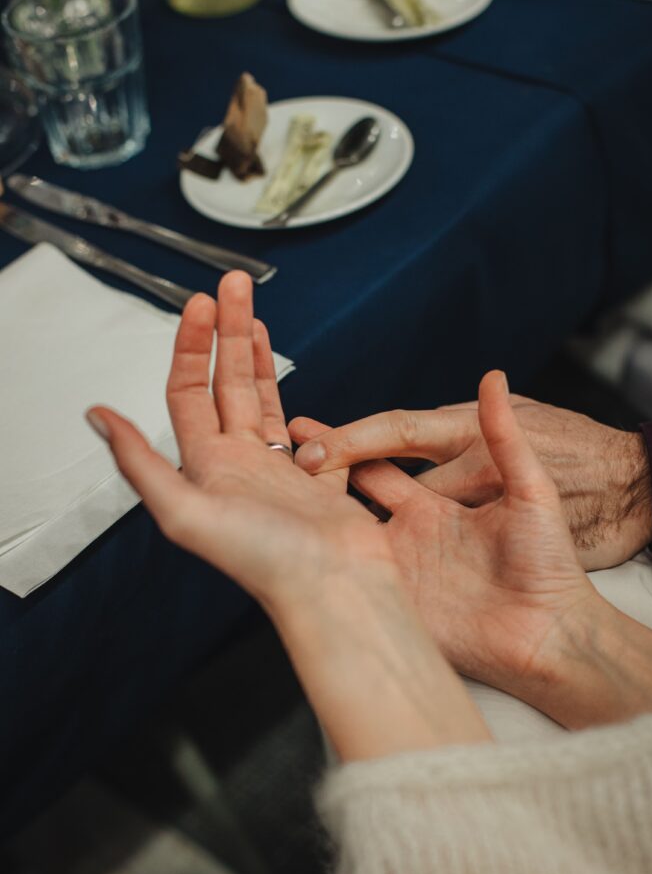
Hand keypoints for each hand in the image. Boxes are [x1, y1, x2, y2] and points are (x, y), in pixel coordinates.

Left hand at [86, 272, 489, 759]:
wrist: (334, 588)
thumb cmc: (264, 560)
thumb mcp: (184, 510)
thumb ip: (139, 462)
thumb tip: (95, 415)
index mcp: (206, 467)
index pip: (187, 393)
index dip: (189, 347)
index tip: (199, 304)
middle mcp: (238, 464)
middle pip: (226, 384)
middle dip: (228, 332)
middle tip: (232, 285)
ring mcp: (277, 469)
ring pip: (262, 398)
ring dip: (256, 354)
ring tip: (255, 312)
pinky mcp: (317, 478)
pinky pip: (304, 429)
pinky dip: (295, 402)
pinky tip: (289, 381)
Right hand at [290, 374, 651, 728]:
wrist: (561, 629)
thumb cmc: (554, 557)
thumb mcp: (533, 489)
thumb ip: (505, 438)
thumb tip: (491, 379)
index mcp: (447, 483)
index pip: (387, 449)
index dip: (350, 439)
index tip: (312, 432)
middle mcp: (420, 518)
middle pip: (360, 484)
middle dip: (322, 468)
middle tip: (281, 452)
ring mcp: (408, 558)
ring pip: (355, 528)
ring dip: (322, 512)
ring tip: (279, 496)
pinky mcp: (404, 597)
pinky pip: (363, 575)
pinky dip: (335, 565)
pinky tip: (305, 554)